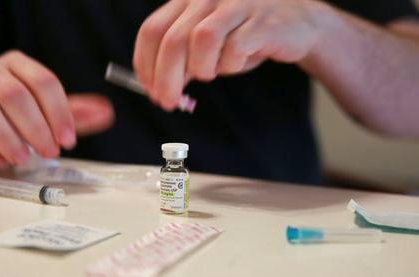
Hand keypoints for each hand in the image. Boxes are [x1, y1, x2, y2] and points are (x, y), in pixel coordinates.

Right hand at [0, 50, 113, 167]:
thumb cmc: (8, 109)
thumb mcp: (43, 107)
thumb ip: (73, 112)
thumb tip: (106, 112)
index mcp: (17, 64)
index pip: (43, 81)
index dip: (59, 112)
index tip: (68, 139)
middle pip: (14, 94)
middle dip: (36, 128)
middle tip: (49, 151)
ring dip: (8, 138)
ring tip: (23, 159)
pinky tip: (1, 160)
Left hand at [133, 0, 322, 110]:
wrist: (297, 24)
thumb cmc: (245, 35)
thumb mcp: (207, 45)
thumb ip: (181, 60)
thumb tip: (159, 89)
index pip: (152, 30)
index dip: (145, 63)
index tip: (148, 88)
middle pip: (173, 39)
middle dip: (165, 78)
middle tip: (168, 101)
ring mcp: (237, 3)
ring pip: (202, 39)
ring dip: (201, 68)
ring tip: (211, 72)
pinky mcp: (262, 20)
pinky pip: (235, 49)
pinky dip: (230, 65)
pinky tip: (237, 62)